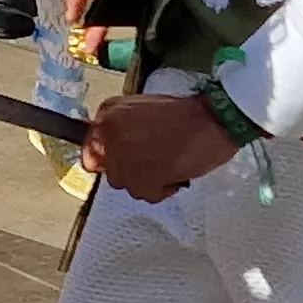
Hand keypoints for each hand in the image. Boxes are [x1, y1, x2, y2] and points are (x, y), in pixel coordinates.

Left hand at [82, 92, 247, 201]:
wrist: (212, 121)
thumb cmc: (183, 113)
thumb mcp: (141, 107)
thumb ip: (120, 125)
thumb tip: (107, 151)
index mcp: (109, 115)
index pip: (89, 148)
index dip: (104, 158)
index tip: (119, 162)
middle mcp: (111, 138)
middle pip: (111, 171)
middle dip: (131, 169)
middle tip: (155, 158)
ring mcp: (125, 162)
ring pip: (127, 184)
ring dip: (146, 179)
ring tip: (168, 163)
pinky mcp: (143, 182)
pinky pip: (146, 195)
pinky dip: (162, 189)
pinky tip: (175, 172)